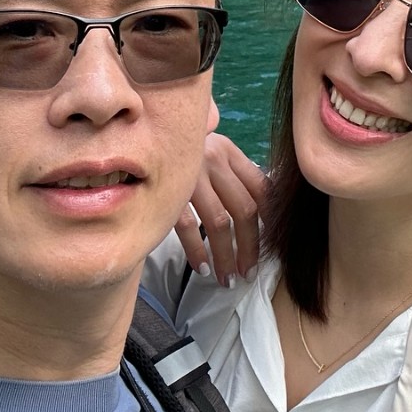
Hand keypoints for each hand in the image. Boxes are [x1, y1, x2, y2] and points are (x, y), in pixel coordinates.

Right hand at [174, 130, 269, 285]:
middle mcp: (214, 161)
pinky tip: (203, 268)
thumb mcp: (211, 151)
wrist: (140, 132)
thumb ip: (233, 174)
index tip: (271, 245)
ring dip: (225, 256)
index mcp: (229, 152)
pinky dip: (196, 251)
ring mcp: (191, 175)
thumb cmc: (182, 150)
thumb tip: (260, 210)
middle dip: (250, 247)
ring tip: (228, 279)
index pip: (262, 188)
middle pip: (244, 210)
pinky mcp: (169, 191)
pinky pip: (188, 227)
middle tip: (249, 273)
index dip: (271, 219)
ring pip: (219, 223)